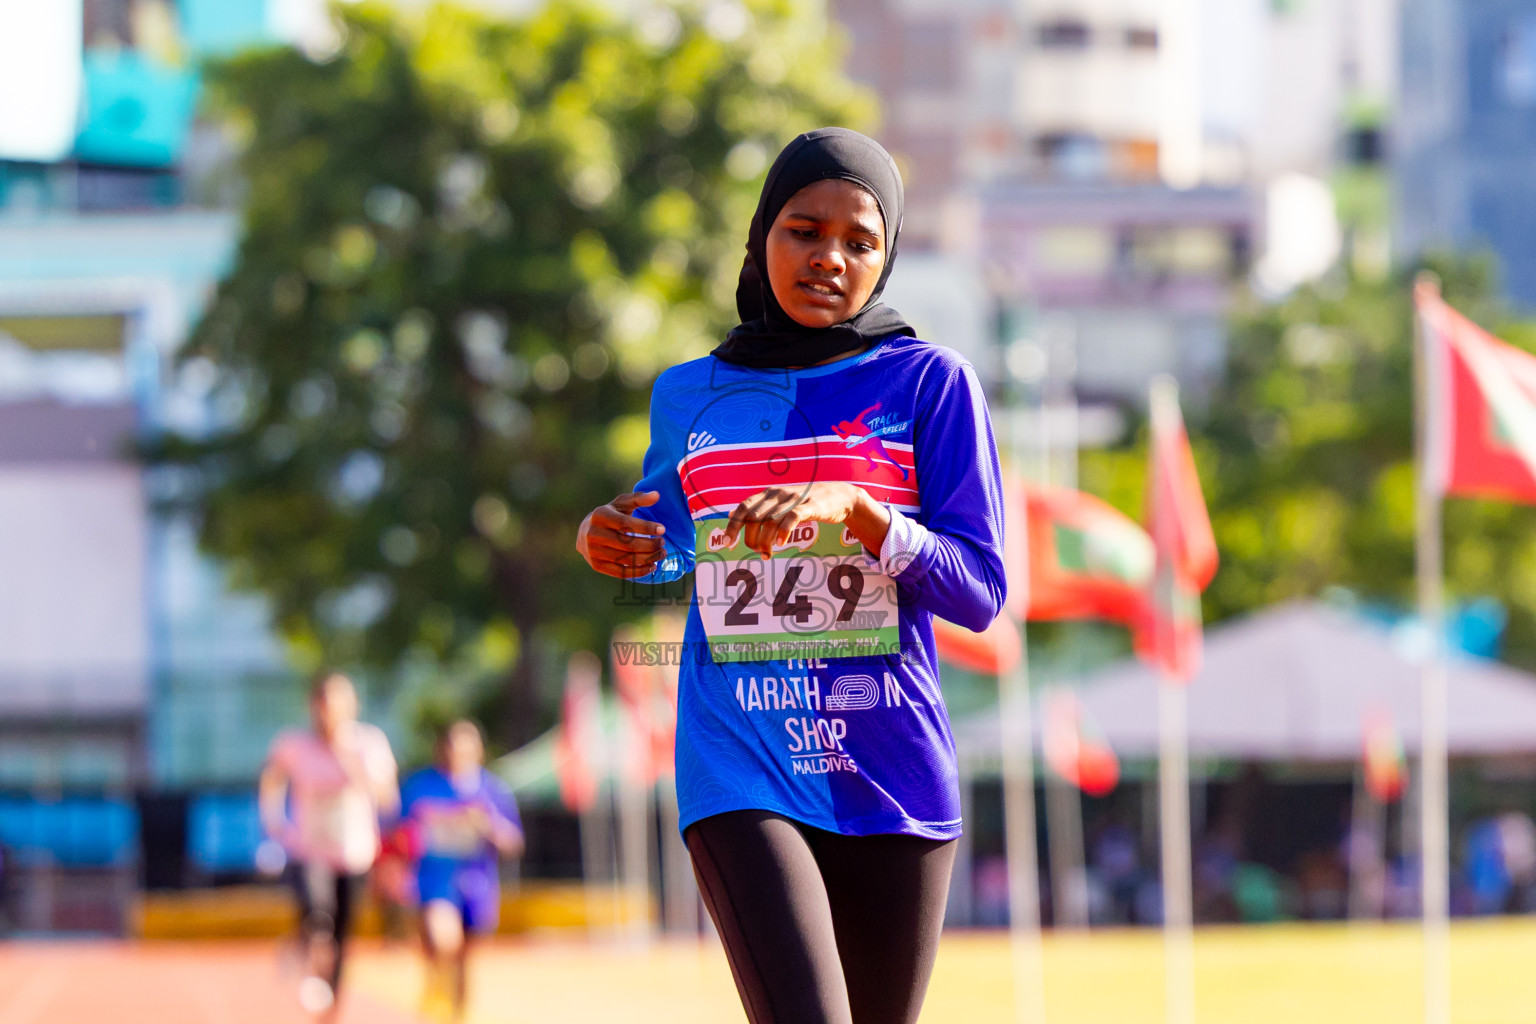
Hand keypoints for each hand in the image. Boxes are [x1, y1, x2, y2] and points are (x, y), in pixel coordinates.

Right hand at [578, 491, 667, 578]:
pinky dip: (639, 571)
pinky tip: (652, 566)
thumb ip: (639, 498)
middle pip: (628, 544)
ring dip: (648, 559)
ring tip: (661, 554)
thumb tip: (657, 495)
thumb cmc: (610, 515)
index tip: (662, 529)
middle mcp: (593, 534)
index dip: (646, 528)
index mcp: (599, 515)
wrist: (585, 533)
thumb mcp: (622, 504)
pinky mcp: (596, 565)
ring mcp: (593, 551)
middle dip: (650, 545)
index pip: (626, 524)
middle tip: (663, 543)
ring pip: (626, 559)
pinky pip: (621, 572)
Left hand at [723, 482, 887, 559]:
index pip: (744, 508)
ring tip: (767, 555)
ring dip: (765, 542)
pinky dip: (783, 532)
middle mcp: (778, 494)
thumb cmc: (805, 503)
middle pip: (754, 518)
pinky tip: (781, 544)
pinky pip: (792, 518)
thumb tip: (730, 514)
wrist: (838, 495)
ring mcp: (794, 499)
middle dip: (751, 539)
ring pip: (771, 521)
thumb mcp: (779, 502)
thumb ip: (757, 509)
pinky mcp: (810, 506)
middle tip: (757, 552)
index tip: (727, 543)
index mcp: (768, 493)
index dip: (733, 525)